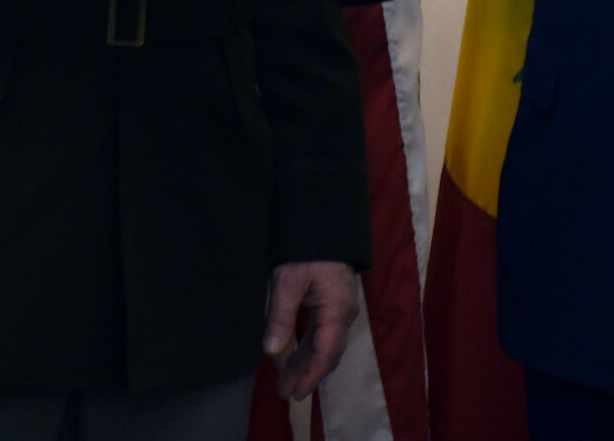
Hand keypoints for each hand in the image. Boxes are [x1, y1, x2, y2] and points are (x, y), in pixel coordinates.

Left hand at [263, 261, 359, 399]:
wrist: (324, 220)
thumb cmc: (307, 250)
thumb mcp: (288, 281)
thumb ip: (280, 317)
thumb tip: (270, 352)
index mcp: (336, 310)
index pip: (324, 352)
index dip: (309, 375)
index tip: (294, 394)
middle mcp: (344, 314)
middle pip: (326, 352)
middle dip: (305, 373)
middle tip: (284, 392)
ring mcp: (342, 308)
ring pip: (325, 344)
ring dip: (305, 361)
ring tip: (285, 378)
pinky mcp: (335, 301)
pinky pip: (323, 332)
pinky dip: (308, 346)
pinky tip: (292, 353)